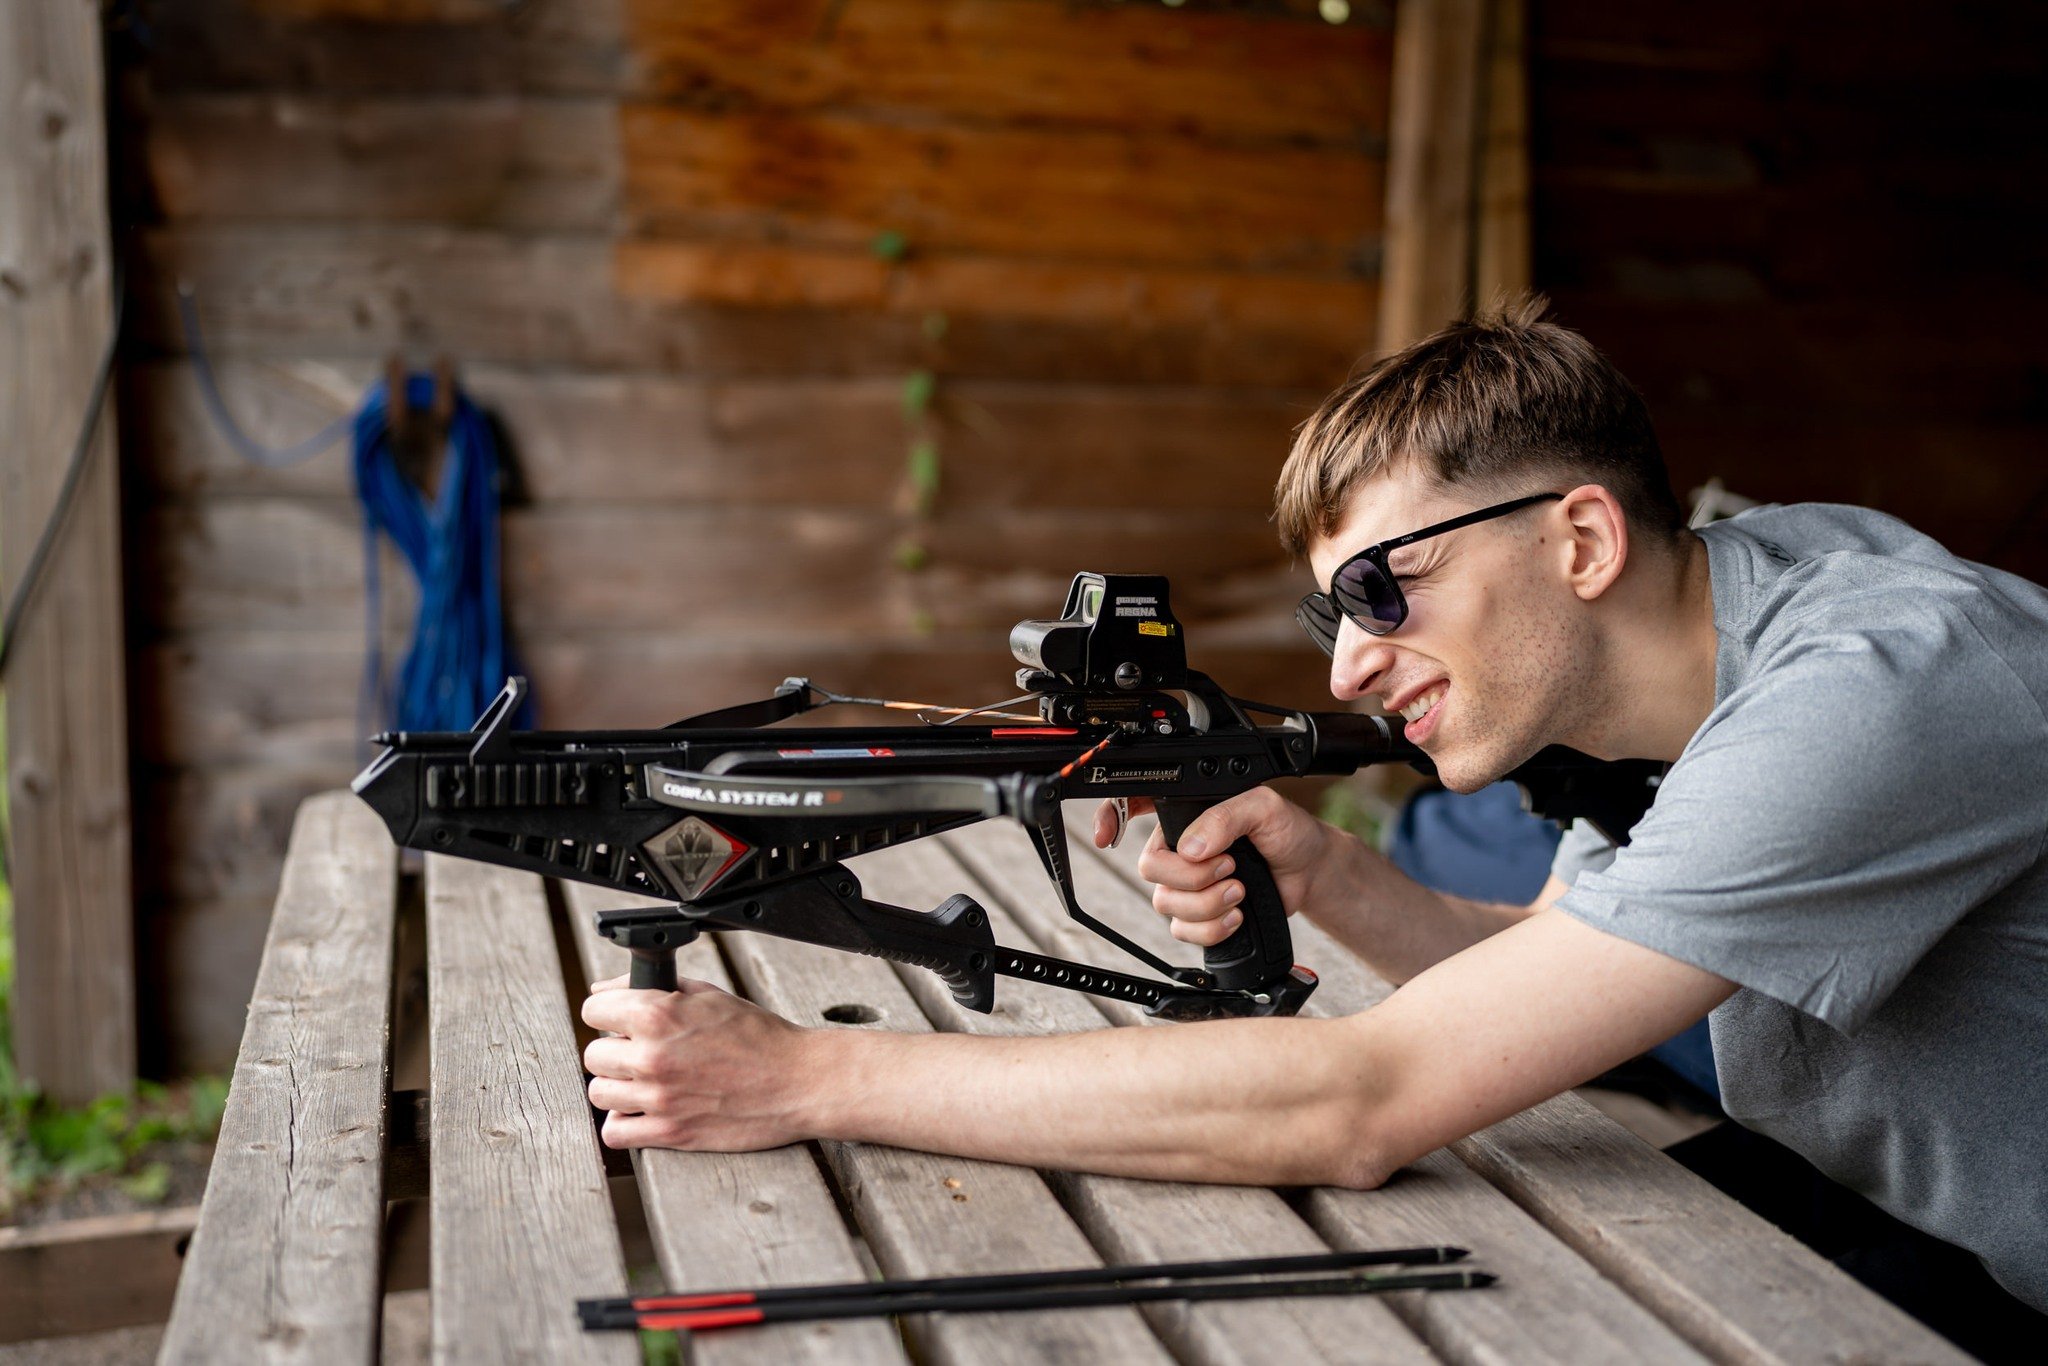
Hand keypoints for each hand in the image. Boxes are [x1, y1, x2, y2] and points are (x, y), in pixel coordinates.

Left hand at [581, 976, 812, 1150]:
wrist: (798, 1080)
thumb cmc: (760, 1036)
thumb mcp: (710, 995)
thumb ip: (655, 989)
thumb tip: (605, 992)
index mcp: (658, 1014)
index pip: (592, 1011)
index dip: (607, 1014)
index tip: (619, 1022)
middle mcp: (651, 1055)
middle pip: (593, 1055)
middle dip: (615, 1051)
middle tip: (641, 1053)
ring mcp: (658, 1097)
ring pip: (599, 1093)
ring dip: (617, 1087)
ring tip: (644, 1083)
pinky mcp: (670, 1131)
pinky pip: (615, 1132)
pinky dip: (623, 1123)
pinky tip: (643, 1111)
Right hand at [1093, 790, 1332, 947]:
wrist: (1310, 871)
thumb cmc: (1287, 831)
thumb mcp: (1263, 807)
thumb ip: (1226, 817)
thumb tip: (1191, 847)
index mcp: (1186, 812)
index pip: (1132, 807)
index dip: (1109, 818)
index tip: (1108, 837)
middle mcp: (1179, 847)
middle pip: (1149, 868)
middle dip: (1189, 876)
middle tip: (1229, 866)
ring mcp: (1187, 884)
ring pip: (1164, 903)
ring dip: (1205, 903)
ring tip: (1239, 891)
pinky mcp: (1200, 915)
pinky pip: (1182, 931)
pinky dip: (1211, 928)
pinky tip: (1236, 914)